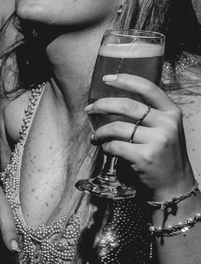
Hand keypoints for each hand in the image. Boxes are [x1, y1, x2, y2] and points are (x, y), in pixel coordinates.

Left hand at [88, 75, 196, 199]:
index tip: (107, 79)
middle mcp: (167, 123)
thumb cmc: (164, 154)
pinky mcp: (145, 156)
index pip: (148, 88)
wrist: (173, 183)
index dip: (125, 80)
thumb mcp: (165, 129)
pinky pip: (114, 146)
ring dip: (100, 132)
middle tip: (89, 109)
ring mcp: (157, 140)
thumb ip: (150, 114)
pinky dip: (105, 147)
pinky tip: (106, 149)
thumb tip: (114, 101)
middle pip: (126, 105)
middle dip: (101, 106)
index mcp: (172, 112)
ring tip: (96, 137)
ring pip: (116, 127)